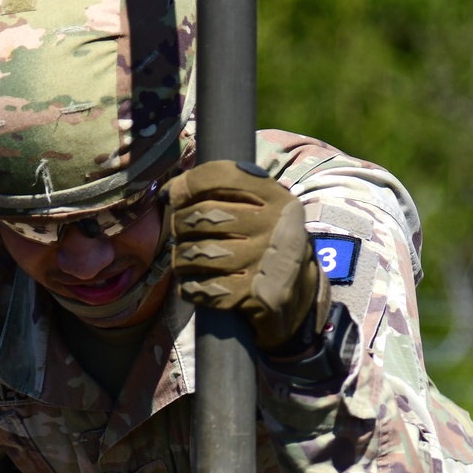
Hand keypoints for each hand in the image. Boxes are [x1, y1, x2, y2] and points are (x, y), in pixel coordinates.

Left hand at [164, 160, 329, 350]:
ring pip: (199, 254)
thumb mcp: (263, 209)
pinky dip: (190, 287)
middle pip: (204, 215)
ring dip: (181, 259)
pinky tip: (193, 284)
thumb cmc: (269, 244)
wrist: (302, 293)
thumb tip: (170, 191)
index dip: (188, 184)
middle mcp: (275, 225)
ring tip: (183, 260)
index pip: (222, 176)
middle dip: (180, 225)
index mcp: (276, 198)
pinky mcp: (256, 295)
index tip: (172, 197)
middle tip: (179, 234)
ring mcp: (266, 262)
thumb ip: (226, 193)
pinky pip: (205, 288)